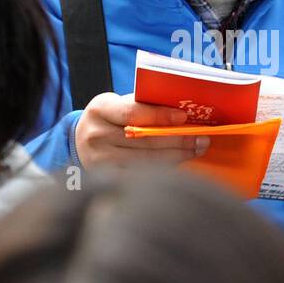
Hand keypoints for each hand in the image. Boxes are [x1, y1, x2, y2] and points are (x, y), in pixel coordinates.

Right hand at [74, 93, 209, 169]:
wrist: (82, 141)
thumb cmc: (110, 119)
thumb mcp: (118, 104)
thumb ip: (143, 105)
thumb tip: (182, 113)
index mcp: (100, 110)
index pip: (132, 113)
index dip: (160, 116)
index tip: (184, 117)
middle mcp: (97, 136)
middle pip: (143, 140)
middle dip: (177, 139)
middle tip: (201, 138)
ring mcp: (100, 161)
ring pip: (146, 160)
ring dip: (177, 156)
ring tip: (196, 150)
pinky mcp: (108, 178)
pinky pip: (142, 175)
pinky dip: (165, 169)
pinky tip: (180, 164)